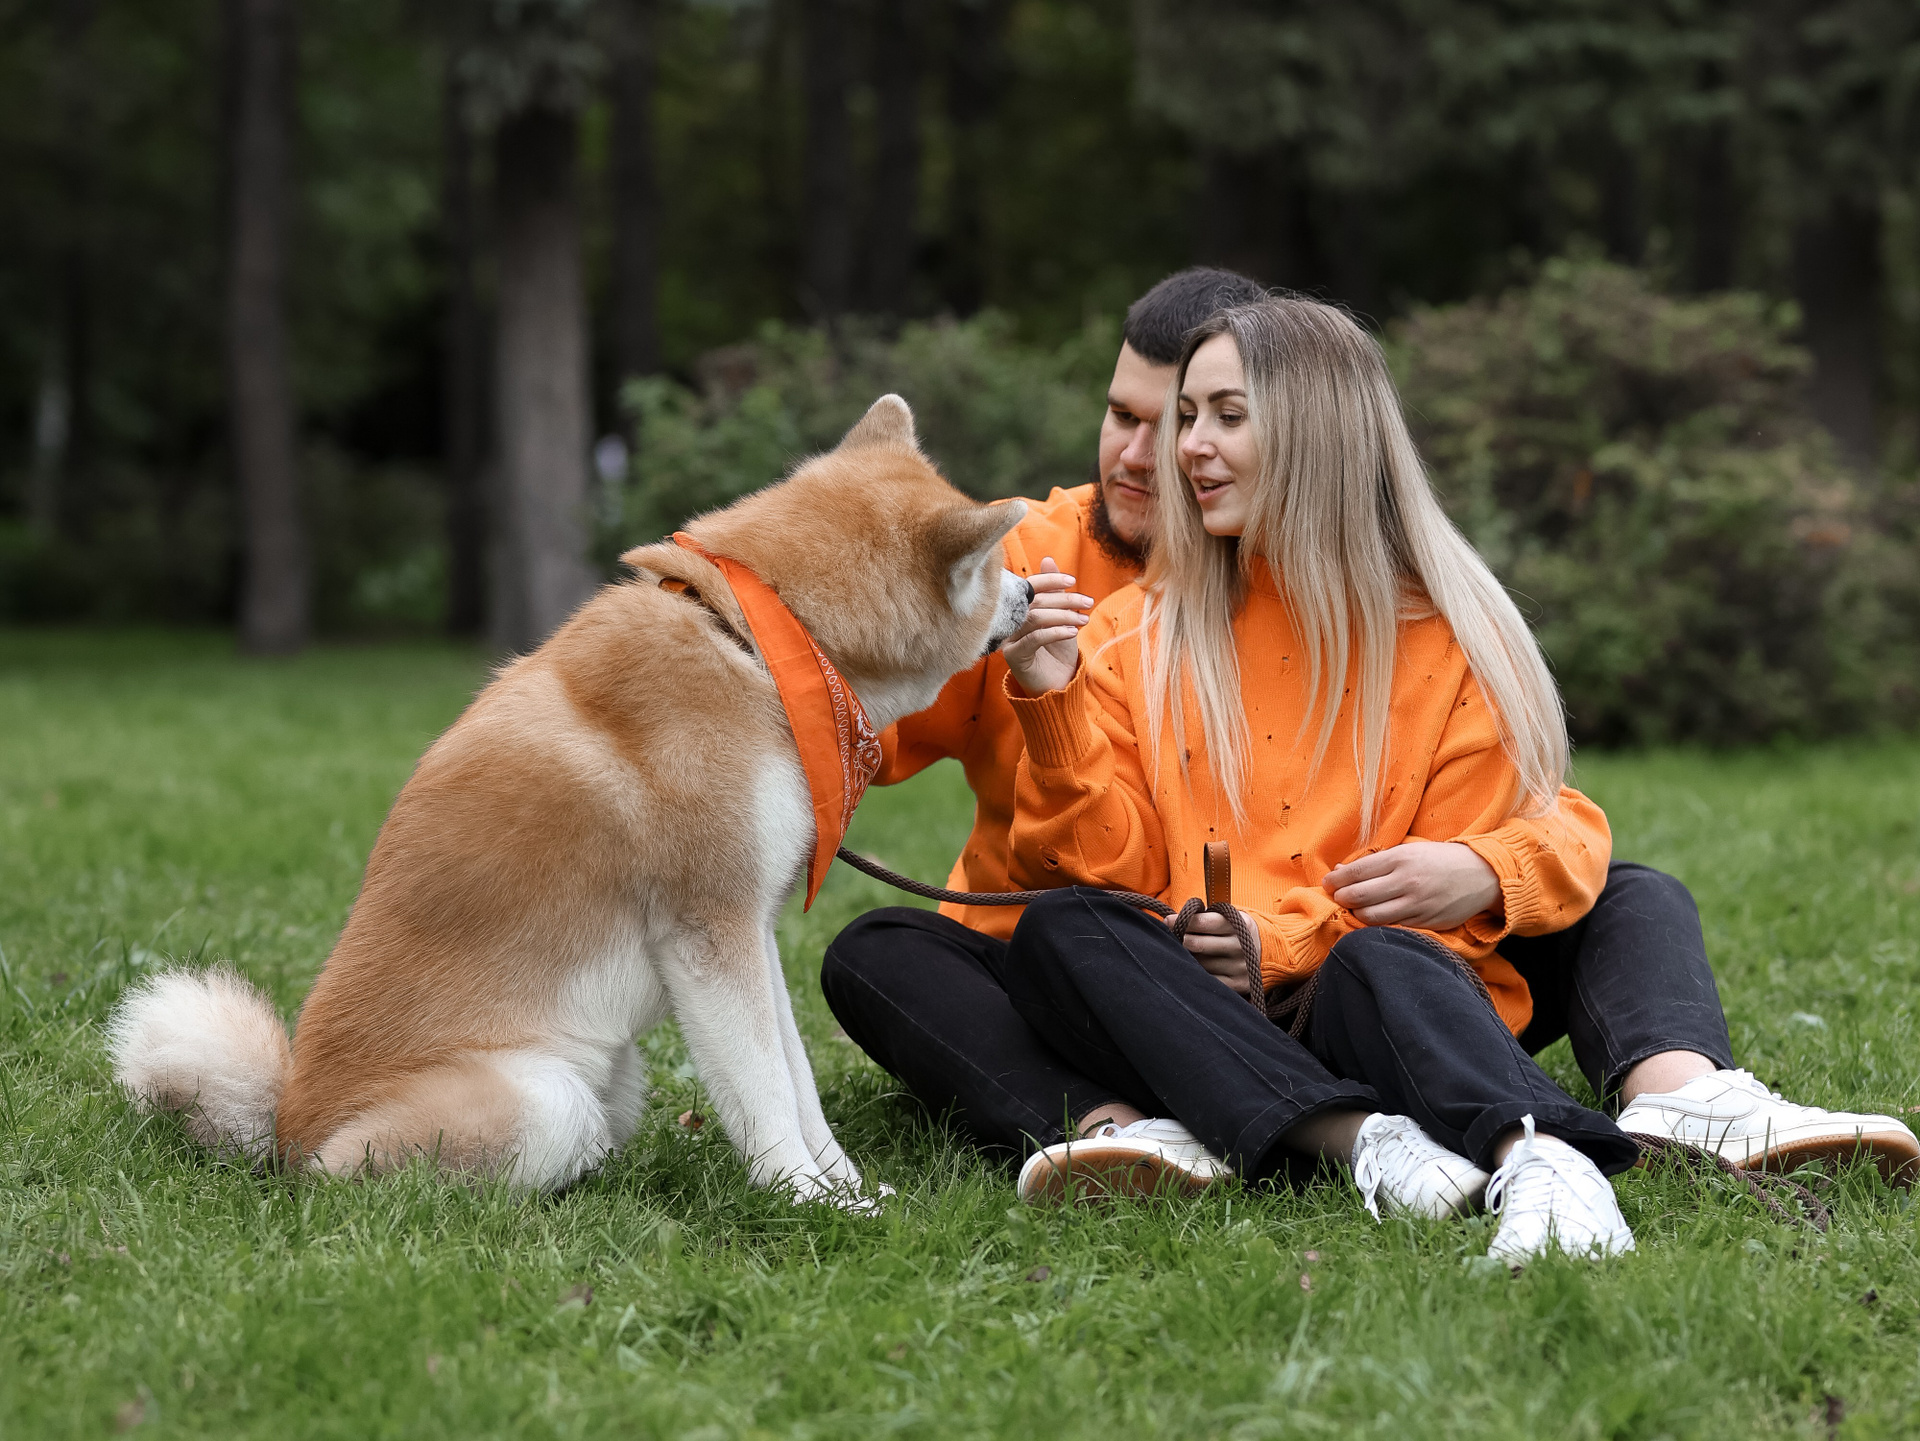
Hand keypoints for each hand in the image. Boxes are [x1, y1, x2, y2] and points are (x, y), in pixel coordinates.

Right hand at [1000, 557, 1091, 695]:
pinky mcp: (1014, 656)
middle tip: (1088, 602)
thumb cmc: (1058, 650)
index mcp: (1018, 609)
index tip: (1073, 580)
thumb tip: (1048, 559)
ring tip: (1083, 620)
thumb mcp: (1061, 617)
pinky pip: (1034, 638)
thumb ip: (1054, 592)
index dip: (1049, 580)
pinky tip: (1071, 632)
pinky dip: (1055, 632)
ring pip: (1035, 618)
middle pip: (1034, 602)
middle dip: (1064, 599)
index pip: (1029, 587)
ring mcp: (1009, 639)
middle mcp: (1009, 622)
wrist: (1057, 685)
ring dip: (1063, 616)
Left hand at [1172, 908, 1260, 996]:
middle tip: (1173, 939)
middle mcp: (1242, 945)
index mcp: (1239, 923)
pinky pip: (1207, 980)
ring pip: (1200, 964)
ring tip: (1188, 954)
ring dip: (1189, 959)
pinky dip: (1198, 974)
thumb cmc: (1231, 931)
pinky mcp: (1238, 984)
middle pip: (1198, 944)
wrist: (1262, 951)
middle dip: (1182, 941)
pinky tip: (1195, 969)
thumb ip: (1202, 917)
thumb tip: (1169, 922)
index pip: (1204, 922)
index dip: (1183, 921)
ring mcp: (1240, 967)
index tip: (1167, 921)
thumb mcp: (1225, 918)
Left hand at [1321, 841, 1500, 930]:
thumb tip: (1341, 871)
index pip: (1356, 873)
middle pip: (1358, 897)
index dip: (1335, 881)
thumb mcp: (1409, 851)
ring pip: (1371, 918)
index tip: (1327, 883)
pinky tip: (1375, 918)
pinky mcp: (1424, 923)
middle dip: (1341, 899)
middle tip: (1339, 897)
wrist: (1481, 875)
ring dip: (1356, 915)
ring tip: (1355, 909)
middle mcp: (1407, 882)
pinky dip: (1377, 925)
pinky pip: (1391, 928)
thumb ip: (1376, 862)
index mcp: (1400, 859)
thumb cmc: (1439, 860)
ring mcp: (1416, 905)